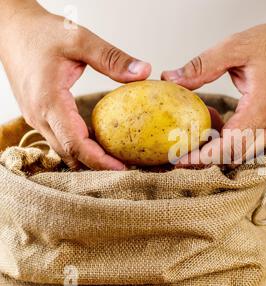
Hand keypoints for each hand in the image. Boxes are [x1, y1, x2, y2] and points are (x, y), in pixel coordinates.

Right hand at [0, 3, 150, 169]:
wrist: (11, 28)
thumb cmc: (40, 33)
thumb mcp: (79, 39)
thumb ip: (112, 58)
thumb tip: (143, 72)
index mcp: (49, 101)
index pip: (76, 144)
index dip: (100, 160)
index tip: (123, 168)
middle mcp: (39, 115)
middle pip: (71, 153)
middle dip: (98, 165)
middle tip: (128, 168)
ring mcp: (36, 117)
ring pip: (64, 148)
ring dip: (89, 157)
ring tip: (117, 158)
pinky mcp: (39, 114)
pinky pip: (60, 138)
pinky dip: (80, 145)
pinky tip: (100, 142)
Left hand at [162, 21, 265, 165]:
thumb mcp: (235, 47)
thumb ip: (201, 66)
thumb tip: (172, 79)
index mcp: (264, 106)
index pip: (230, 144)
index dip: (203, 156)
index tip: (182, 158)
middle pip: (237, 155)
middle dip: (209, 156)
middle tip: (185, 147)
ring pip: (247, 152)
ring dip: (223, 146)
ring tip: (206, 125)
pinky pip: (257, 143)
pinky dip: (238, 140)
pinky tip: (225, 121)